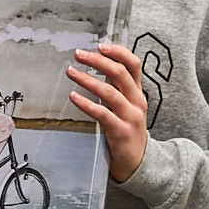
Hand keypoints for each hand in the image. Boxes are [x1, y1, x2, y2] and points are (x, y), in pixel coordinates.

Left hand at [67, 42, 148, 181]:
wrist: (138, 162)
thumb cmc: (127, 131)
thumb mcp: (126, 107)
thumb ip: (117, 89)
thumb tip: (98, 68)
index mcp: (137, 93)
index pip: (133, 65)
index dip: (118, 52)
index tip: (100, 46)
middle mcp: (137, 102)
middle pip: (120, 74)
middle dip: (98, 61)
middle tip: (78, 54)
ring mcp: (130, 117)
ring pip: (110, 92)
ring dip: (87, 80)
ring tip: (71, 72)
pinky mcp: (121, 132)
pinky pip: (102, 114)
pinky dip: (86, 103)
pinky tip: (73, 97)